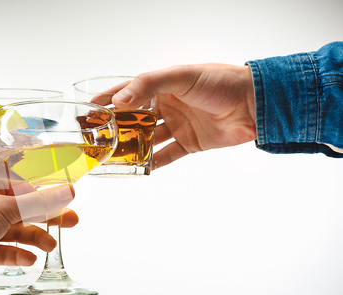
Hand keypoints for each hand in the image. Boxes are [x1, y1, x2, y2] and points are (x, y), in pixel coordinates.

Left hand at [0, 178, 76, 290]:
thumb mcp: (8, 207)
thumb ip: (41, 202)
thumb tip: (68, 192)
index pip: (24, 187)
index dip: (45, 194)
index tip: (65, 200)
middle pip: (24, 210)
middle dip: (47, 217)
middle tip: (71, 221)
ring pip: (16, 232)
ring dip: (34, 237)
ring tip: (50, 246)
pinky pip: (4, 252)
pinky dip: (17, 255)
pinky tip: (29, 259)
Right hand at [112, 64, 256, 168]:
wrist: (253, 103)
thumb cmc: (220, 81)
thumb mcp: (181, 76)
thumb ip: (148, 85)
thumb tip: (119, 100)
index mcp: (163, 86)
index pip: (130, 91)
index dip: (110, 98)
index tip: (91, 107)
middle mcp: (168, 105)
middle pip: (136, 117)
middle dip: (118, 126)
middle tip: (98, 137)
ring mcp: (178, 125)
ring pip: (149, 138)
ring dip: (133, 146)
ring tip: (113, 156)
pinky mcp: (190, 143)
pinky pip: (167, 155)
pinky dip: (154, 162)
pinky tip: (139, 168)